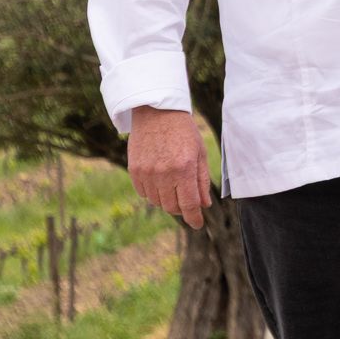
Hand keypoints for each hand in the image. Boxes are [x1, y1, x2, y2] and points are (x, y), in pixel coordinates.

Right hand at [127, 105, 212, 226]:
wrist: (157, 114)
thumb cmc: (183, 132)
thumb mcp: (199, 153)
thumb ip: (201, 181)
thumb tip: (204, 205)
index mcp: (184, 169)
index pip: (189, 204)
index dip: (194, 218)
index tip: (198, 224)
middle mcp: (164, 174)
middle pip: (172, 206)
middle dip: (182, 208)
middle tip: (188, 202)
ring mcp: (147, 173)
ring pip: (157, 202)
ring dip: (167, 201)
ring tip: (174, 187)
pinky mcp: (134, 171)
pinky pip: (144, 193)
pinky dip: (153, 193)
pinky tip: (160, 182)